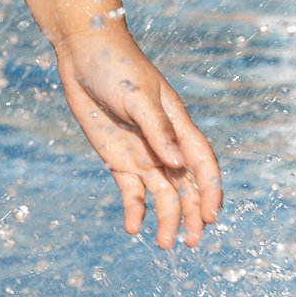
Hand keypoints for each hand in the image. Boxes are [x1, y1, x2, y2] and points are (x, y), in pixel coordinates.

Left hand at [52, 22, 222, 246]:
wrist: (83, 52)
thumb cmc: (117, 66)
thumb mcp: (137, 96)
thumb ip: (157, 130)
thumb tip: (178, 164)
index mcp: (179, 127)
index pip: (202, 165)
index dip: (210, 191)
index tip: (211, 217)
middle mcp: (165, 145)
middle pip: (186, 187)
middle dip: (192, 215)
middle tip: (192, 242)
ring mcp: (142, 153)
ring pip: (161, 194)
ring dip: (165, 219)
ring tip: (163, 244)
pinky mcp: (118, 158)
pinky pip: (130, 191)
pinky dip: (134, 209)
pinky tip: (132, 228)